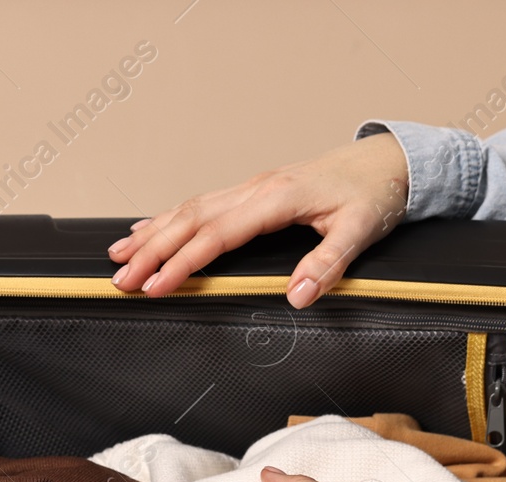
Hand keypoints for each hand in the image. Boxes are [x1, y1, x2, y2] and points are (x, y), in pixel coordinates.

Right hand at [106, 133, 408, 308]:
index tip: (155, 286)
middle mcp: (257, 188)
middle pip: (190, 219)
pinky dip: (168, 218)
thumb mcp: (361, 232)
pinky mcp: (252, 191)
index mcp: (277, 198)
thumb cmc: (373, 195)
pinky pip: (201, 204)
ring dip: (151, 233)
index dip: (182, 262)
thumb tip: (296, 296)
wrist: (388, 162)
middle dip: (151, 250)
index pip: (217, 234)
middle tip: (121, 278)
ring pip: (189, 208)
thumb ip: (327, 265)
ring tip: (117, 256)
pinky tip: (146, 229)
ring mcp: (252, 187)